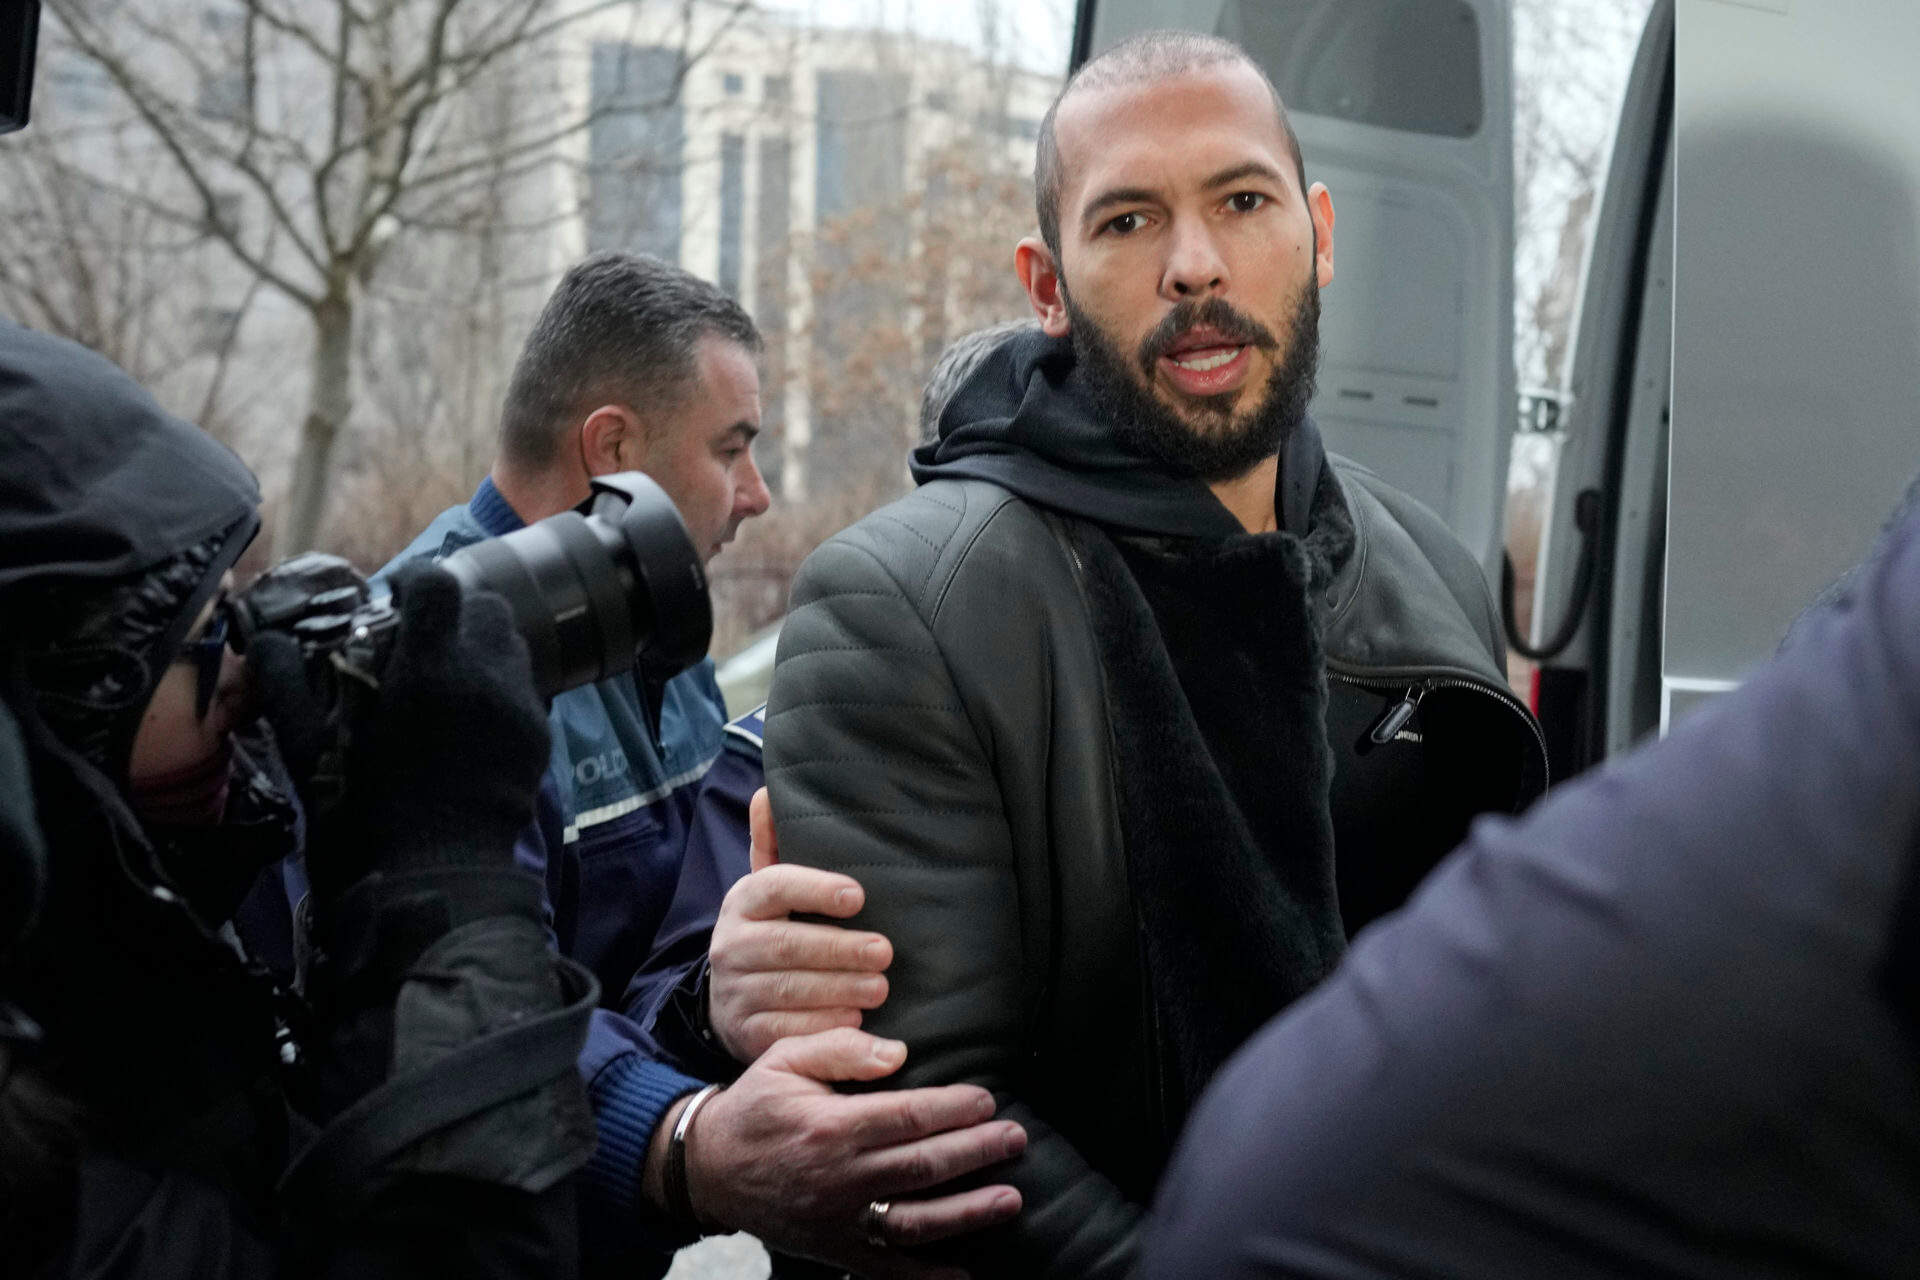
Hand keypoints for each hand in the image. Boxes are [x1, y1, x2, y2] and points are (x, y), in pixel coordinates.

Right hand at [248, 564, 549, 898]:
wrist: (432, 872)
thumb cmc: (361, 808)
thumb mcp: (307, 744)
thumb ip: (285, 682)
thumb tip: (265, 639)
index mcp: (427, 667)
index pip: (437, 584)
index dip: (415, 583)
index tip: (395, 602)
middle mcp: (483, 674)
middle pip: (487, 605)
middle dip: (457, 612)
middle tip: (426, 640)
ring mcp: (518, 704)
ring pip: (511, 643)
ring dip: (482, 646)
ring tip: (451, 677)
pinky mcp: (538, 734)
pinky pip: (526, 688)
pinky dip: (500, 687)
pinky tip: (473, 718)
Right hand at [666, 1027, 1025, 1278]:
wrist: (707, 1168)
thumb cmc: (756, 1106)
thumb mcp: (785, 1058)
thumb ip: (841, 1049)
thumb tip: (897, 1053)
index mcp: (830, 1127)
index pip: (907, 1117)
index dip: (953, 1110)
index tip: (987, 1100)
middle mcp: (839, 1177)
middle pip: (921, 1167)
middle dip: (975, 1153)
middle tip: (1016, 1138)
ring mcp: (838, 1220)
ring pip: (913, 1221)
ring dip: (967, 1212)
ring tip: (1010, 1198)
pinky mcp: (834, 1249)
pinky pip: (885, 1268)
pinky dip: (924, 1276)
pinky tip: (962, 1275)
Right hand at [708, 787, 892, 1061]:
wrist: (730, 1000)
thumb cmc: (771, 931)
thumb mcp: (769, 889)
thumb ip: (775, 843)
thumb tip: (768, 791)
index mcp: (743, 902)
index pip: (773, 886)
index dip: (815, 888)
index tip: (858, 896)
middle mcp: (731, 945)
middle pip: (785, 945)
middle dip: (838, 950)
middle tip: (884, 952)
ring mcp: (735, 992)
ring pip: (787, 990)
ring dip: (838, 990)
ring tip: (880, 988)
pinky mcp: (745, 1032)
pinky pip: (784, 1031)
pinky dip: (821, 1027)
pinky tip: (853, 1024)